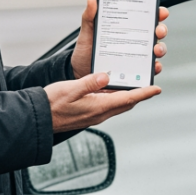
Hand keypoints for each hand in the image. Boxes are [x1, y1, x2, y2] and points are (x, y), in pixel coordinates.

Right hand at [45, 72, 160, 132]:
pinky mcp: (89, 114)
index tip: (157, 89)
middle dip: (140, 95)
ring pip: (118, 105)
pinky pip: (108, 106)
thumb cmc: (52, 104)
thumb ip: (89, 82)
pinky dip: (116, 97)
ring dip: (128, 96)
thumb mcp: (70, 89)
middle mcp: (99, 114)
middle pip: (126, 103)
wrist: (39, 118)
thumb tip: (106, 76)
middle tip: (150, 84)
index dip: (144, 93)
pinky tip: (112, 89)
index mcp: (98, 107)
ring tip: (135, 85)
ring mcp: (94, 115)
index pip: (128, 99)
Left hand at [71, 0, 169, 79]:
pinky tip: (153, 67)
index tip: (160, 11)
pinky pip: (150, 69)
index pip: (145, 16)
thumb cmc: (86, 52)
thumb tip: (92, 0)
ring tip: (156, 50)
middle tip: (158, 31)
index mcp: (127, 27)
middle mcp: (135, 39)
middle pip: (155, 31)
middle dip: (161, 29)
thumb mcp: (87, 33)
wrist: (80, 74)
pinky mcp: (137, 70)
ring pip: (156, 49)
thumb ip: (89, 17)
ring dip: (160, 48)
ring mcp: (138, 55)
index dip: (157, 12)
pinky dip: (155, 68)